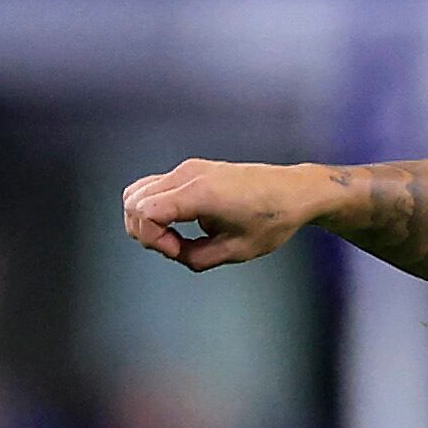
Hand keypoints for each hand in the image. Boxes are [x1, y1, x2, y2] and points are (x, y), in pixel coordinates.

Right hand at [121, 160, 328, 272]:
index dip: (151, 239)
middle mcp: (188, 174)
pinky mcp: (191, 170)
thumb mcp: (237, 250)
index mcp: (200, 192)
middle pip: (132, 200)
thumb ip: (197, 258)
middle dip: (144, 231)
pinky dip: (156, 209)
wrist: (295, 191)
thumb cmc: (273, 217)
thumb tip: (177, 254)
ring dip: (146, 219)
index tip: (177, 251)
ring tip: (176, 238)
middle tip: (176, 248)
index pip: (144, 211)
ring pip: (137, 191)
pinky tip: (181, 225)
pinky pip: (154, 187)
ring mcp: (188, 169)